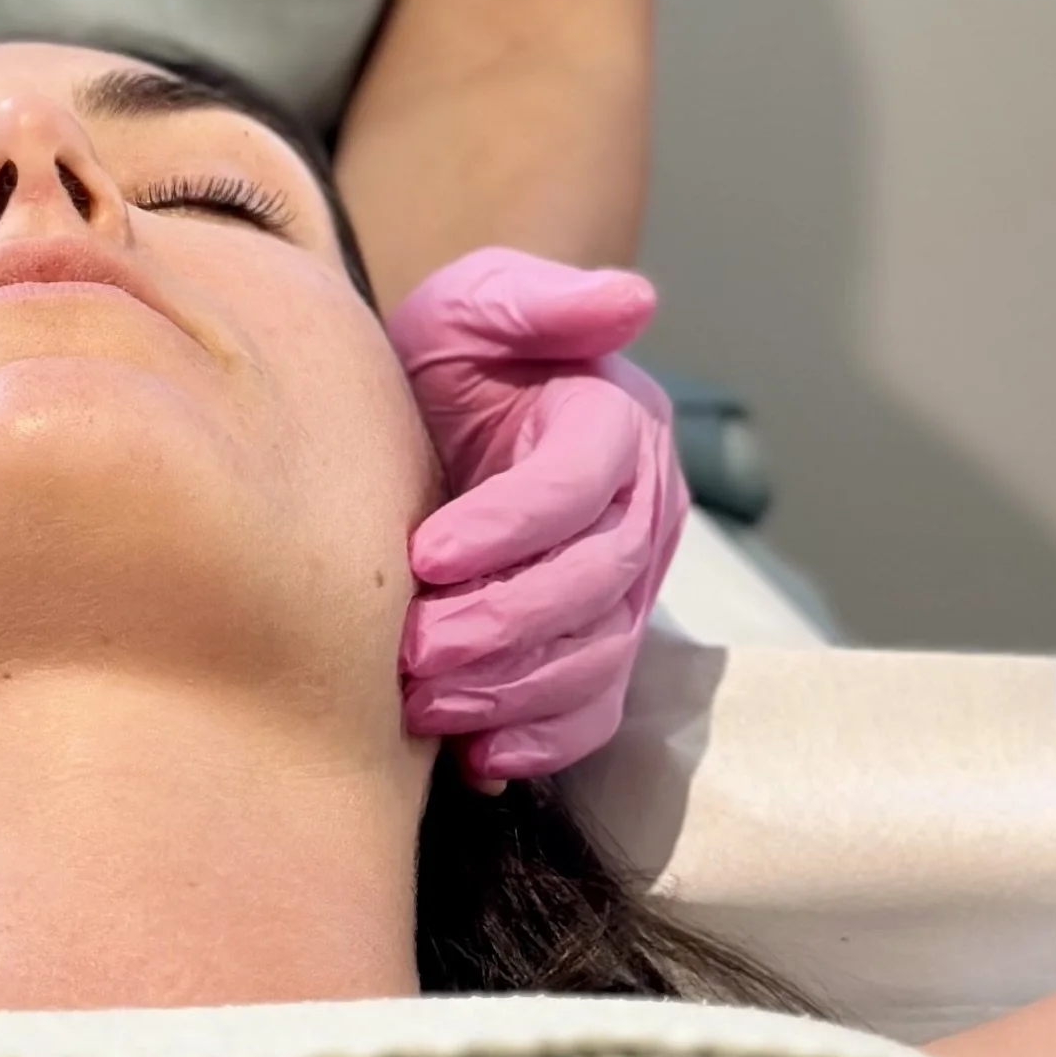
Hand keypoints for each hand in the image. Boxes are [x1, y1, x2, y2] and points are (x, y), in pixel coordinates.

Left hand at [387, 246, 685, 785]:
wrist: (438, 426)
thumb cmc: (455, 360)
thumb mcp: (475, 306)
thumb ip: (537, 301)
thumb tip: (631, 298)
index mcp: (614, 423)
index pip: (583, 485)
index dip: (512, 526)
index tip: (428, 553)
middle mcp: (640, 510)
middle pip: (594, 583)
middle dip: (503, 622)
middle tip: (415, 646)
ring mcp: (628, 588)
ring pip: (596, 659)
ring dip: (512, 690)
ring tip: (424, 702)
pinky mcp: (601, 647)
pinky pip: (594, 713)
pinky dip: (542, 743)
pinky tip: (478, 758)